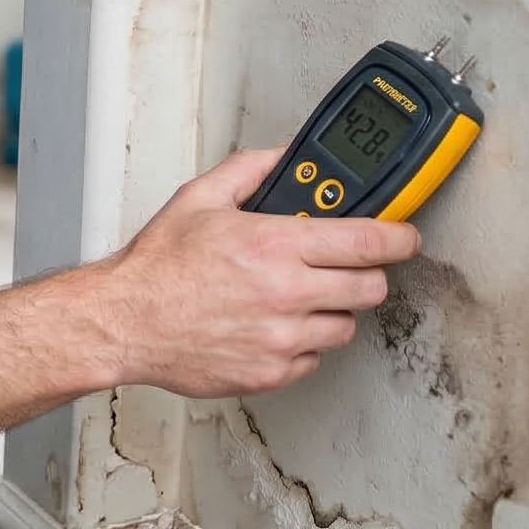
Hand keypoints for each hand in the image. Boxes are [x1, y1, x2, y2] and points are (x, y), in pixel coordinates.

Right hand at [97, 146, 420, 397]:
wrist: (123, 322)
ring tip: (295, 299)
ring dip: (331, 311)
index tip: (404, 237)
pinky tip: (271, 325)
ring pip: (346, 327)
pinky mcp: (271, 371)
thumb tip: (285, 156)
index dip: (400, 238)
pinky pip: (313, 359)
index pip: (370, 242)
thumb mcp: (199, 199)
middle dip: (364, 275)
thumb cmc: (156, 267)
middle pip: (372, 288)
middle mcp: (285, 293)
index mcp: (275, 244)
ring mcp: (281, 337)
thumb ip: (251, 170)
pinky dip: (301, 344)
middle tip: (342, 268)